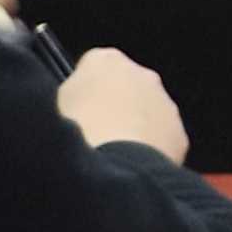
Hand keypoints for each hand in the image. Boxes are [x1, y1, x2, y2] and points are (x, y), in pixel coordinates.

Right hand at [55, 46, 189, 163]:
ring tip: (111, 157)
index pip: (92, 68)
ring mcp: (165, 103)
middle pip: (124, 88)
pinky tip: (130, 169)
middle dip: (112, 108)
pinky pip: (161, 140)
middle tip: (93, 137)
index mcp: (105, 61)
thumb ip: (66, 97)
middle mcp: (142, 75)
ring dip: (132, 130)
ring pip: (146, 114)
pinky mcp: (179, 133)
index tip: (74, 113)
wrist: (113, 171)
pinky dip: (150, 151)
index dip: (82, 92)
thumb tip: (69, 104)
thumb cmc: (73, 135)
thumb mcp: (52, 107)